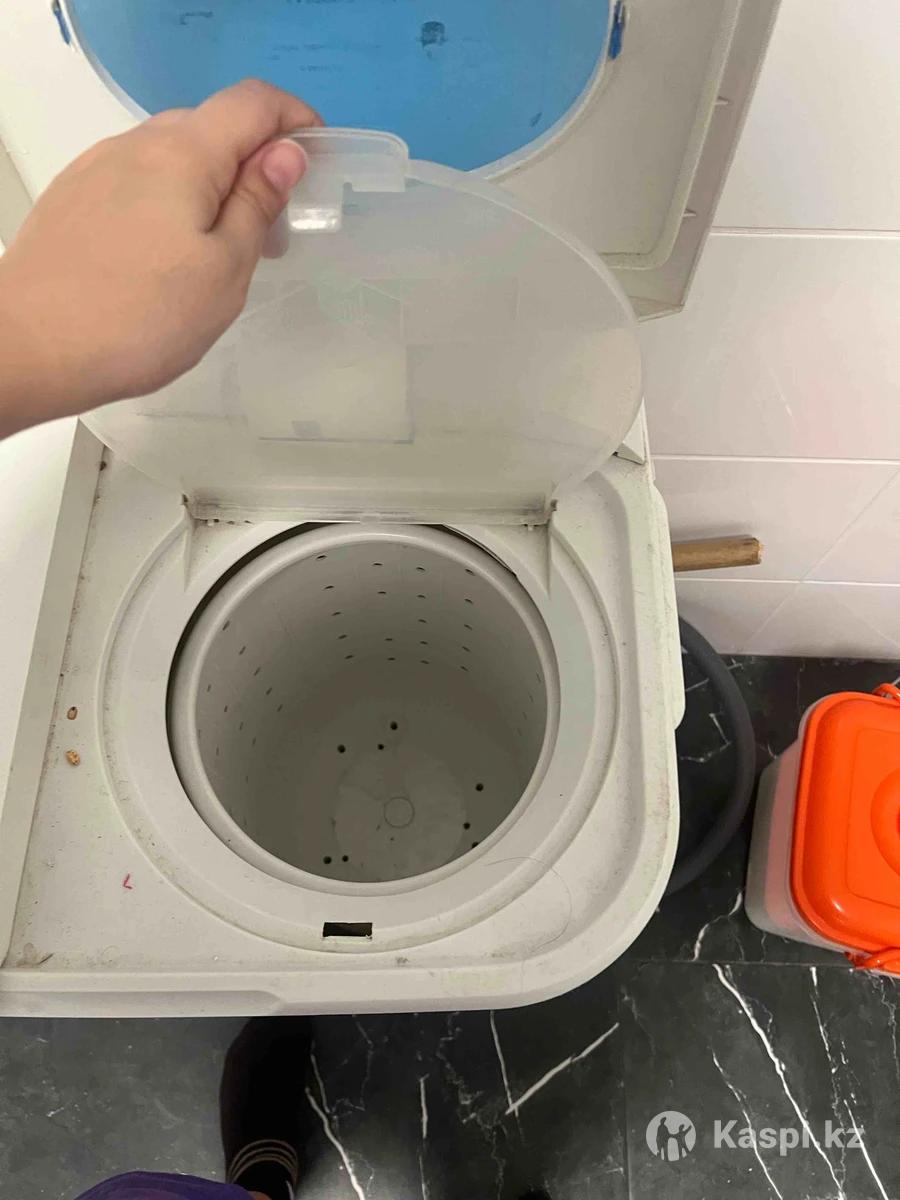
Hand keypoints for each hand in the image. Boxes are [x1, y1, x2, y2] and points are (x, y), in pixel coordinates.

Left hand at [0, 79, 321, 435]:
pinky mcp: (74, 197)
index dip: (295, 120)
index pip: (254, 102)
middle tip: (272, 233)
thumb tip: (285, 151)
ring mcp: (97, 167)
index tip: (317, 164)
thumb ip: (257, 202)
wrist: (31, 345)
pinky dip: (170, 201)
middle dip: (254, 164)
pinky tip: (166, 260)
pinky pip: (137, 180)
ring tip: (219, 255)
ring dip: (210, 187)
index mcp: (184, 152)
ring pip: (171, 156)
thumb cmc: (142, 317)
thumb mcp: (224, 269)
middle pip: (211, 126)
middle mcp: (136, 143)